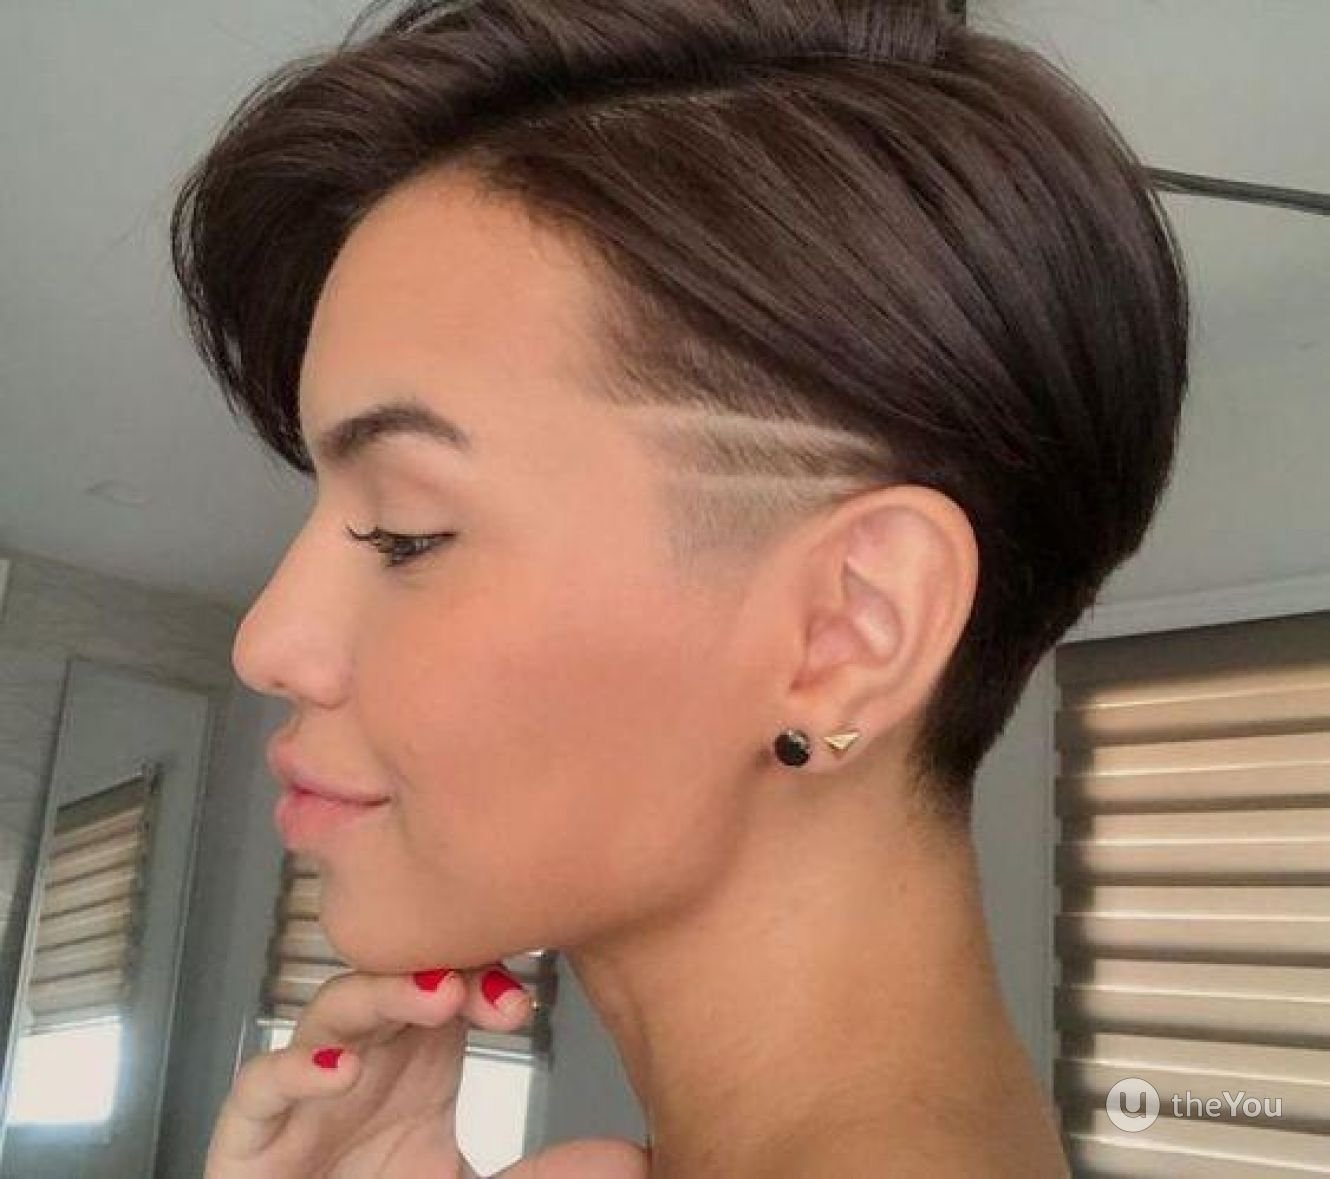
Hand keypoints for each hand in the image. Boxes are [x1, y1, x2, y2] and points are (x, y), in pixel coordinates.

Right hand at [204, 963, 649, 1178]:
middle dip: (434, 966)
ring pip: (332, 1010)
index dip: (481, 980)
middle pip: (393, 977)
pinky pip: (259, 1087)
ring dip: (379, 994)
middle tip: (478, 982)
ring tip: (434, 996)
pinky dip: (291, 1069)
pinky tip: (338, 1068)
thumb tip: (637, 1157)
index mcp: (418, 1059)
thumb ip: (551, 1174)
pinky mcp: (251, 1138)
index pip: (450, 985)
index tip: (520, 1003)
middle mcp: (364, 1058)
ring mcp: (307, 1090)